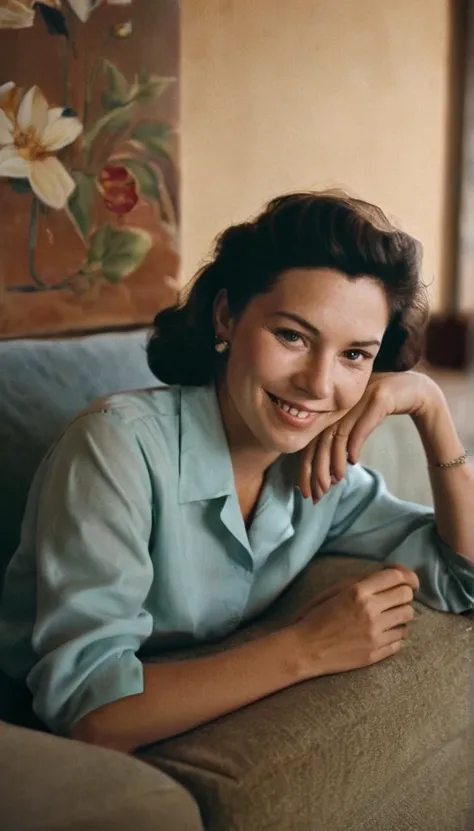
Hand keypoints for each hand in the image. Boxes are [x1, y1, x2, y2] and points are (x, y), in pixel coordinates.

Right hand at [292, 565, 418, 679]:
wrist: (306, 649)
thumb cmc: (317, 616)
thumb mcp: (335, 590)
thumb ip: (362, 582)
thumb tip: (389, 575)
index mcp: (358, 591)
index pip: (396, 577)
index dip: (407, 576)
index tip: (409, 580)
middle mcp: (370, 611)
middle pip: (406, 596)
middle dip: (404, 594)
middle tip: (396, 598)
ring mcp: (376, 633)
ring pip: (407, 617)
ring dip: (400, 614)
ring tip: (389, 616)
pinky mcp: (377, 652)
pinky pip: (401, 639)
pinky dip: (395, 634)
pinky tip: (382, 633)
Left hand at [298, 370, 439, 501]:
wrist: (415, 388)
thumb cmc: (384, 407)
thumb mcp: (359, 422)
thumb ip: (343, 439)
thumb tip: (329, 473)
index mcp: (334, 408)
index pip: (314, 441)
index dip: (308, 466)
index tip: (306, 490)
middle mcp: (343, 402)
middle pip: (322, 439)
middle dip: (317, 469)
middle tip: (318, 492)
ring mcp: (360, 399)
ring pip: (340, 434)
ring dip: (335, 460)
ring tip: (336, 480)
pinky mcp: (380, 398)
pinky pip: (362, 424)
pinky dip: (355, 444)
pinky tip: (352, 461)